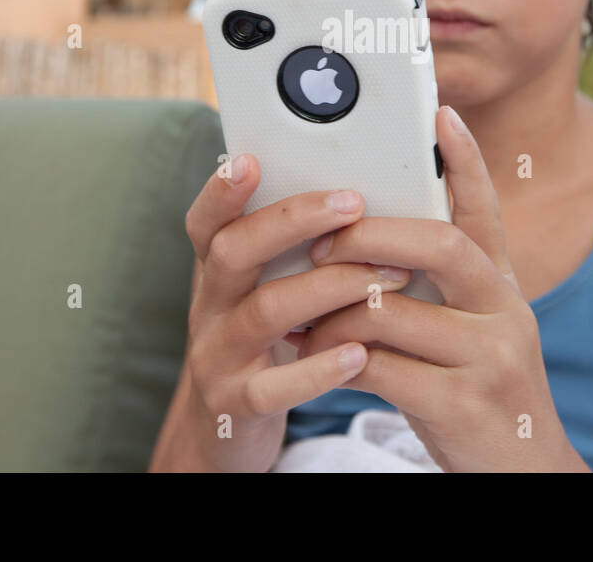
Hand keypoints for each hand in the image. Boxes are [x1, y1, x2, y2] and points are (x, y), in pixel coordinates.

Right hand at [173, 155, 415, 471]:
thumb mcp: (261, 293)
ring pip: (264, 311)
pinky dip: (317, 368)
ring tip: (385, 276)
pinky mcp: (236, 405)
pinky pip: (273, 386)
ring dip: (329, 287)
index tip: (248, 159)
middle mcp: (209, 308)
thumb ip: (287, 251)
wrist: (220, 434)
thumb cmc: (264, 346)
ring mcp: (218, 357)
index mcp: (216, 275)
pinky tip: (358, 353)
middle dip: (293, 220)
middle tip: (353, 202)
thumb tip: (352, 189)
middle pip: (233, 251)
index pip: (206, 223)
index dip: (220, 191)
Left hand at [297, 106, 586, 471]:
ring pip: (392, 310)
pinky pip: (381, 368)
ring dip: (333, 313)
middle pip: (438, 245)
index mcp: (502, 287)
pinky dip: (338, 363)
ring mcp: (489, 358)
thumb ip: (441, 288)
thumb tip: (372, 245)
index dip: (466, 160)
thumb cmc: (480, 395)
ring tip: (301, 319)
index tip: (440, 114)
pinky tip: (316, 363)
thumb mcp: (477, 332)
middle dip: (369, 235)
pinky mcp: (462, 405)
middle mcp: (505, 312)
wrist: (525, 475)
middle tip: (322, 240)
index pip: (486, 212)